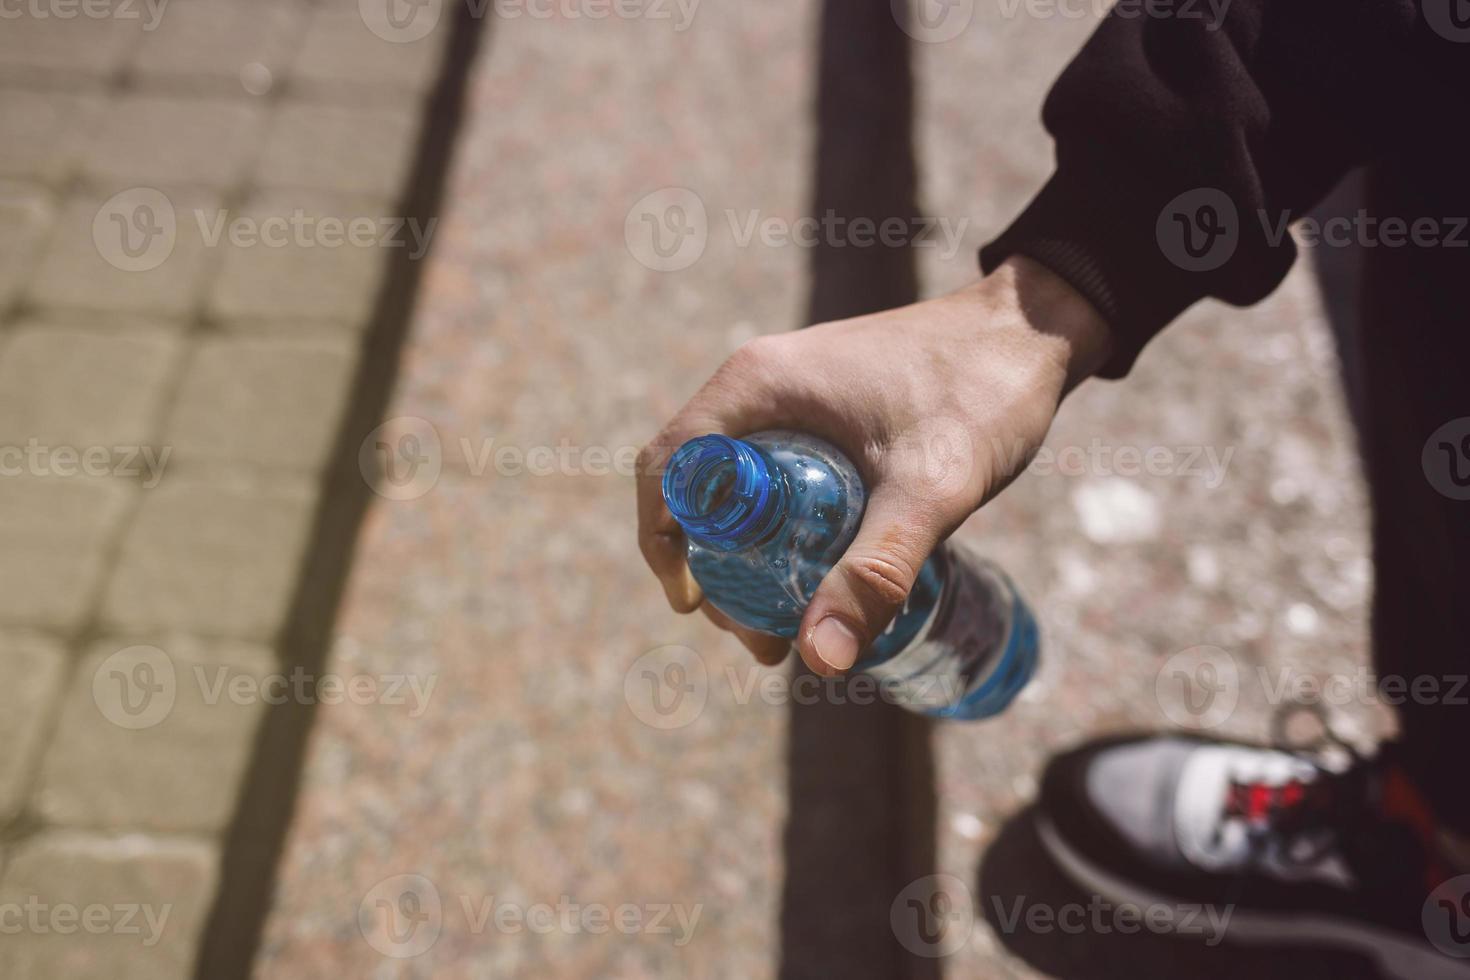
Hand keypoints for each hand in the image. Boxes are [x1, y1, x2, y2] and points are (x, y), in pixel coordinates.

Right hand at [636, 257, 1111, 675]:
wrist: (1035, 328)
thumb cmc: (983, 390)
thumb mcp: (931, 488)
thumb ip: (877, 570)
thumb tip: (820, 659)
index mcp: (757, 385)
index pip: (670, 467)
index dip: (662, 541)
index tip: (692, 604)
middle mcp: (759, 385)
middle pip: (697, 486)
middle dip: (710, 567)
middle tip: (757, 632)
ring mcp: (789, 396)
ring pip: (735, 485)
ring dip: (744, 554)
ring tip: (787, 618)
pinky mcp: (821, 410)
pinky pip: (773, 475)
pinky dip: (777, 529)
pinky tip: (817, 571)